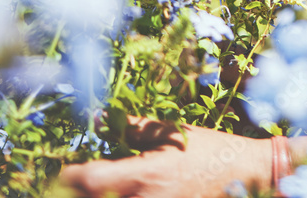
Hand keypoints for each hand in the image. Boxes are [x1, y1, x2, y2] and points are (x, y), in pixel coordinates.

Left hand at [59, 116, 273, 197]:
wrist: (240, 174)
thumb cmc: (206, 148)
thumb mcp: (169, 132)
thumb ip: (132, 127)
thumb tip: (98, 117)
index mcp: (146, 173)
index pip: (91, 180)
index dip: (71, 175)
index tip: (66, 168)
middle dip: (80, 190)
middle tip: (76, 180)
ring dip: (100, 195)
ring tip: (98, 185)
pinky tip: (121, 190)